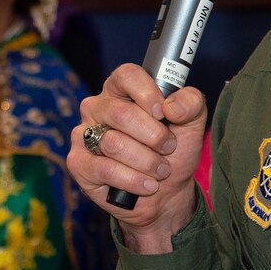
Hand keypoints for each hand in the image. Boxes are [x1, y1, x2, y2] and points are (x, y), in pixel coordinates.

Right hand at [68, 65, 208, 251]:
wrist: (167, 193)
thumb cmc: (173, 152)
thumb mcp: (192, 123)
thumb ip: (190, 103)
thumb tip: (171, 107)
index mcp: (121, 90)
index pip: (127, 75)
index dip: (147, 93)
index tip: (163, 113)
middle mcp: (97, 108)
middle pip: (121, 113)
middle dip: (154, 136)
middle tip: (168, 148)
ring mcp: (84, 135)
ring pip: (114, 144)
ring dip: (147, 162)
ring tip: (160, 170)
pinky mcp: (78, 163)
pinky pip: (105, 169)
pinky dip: (134, 180)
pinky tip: (147, 185)